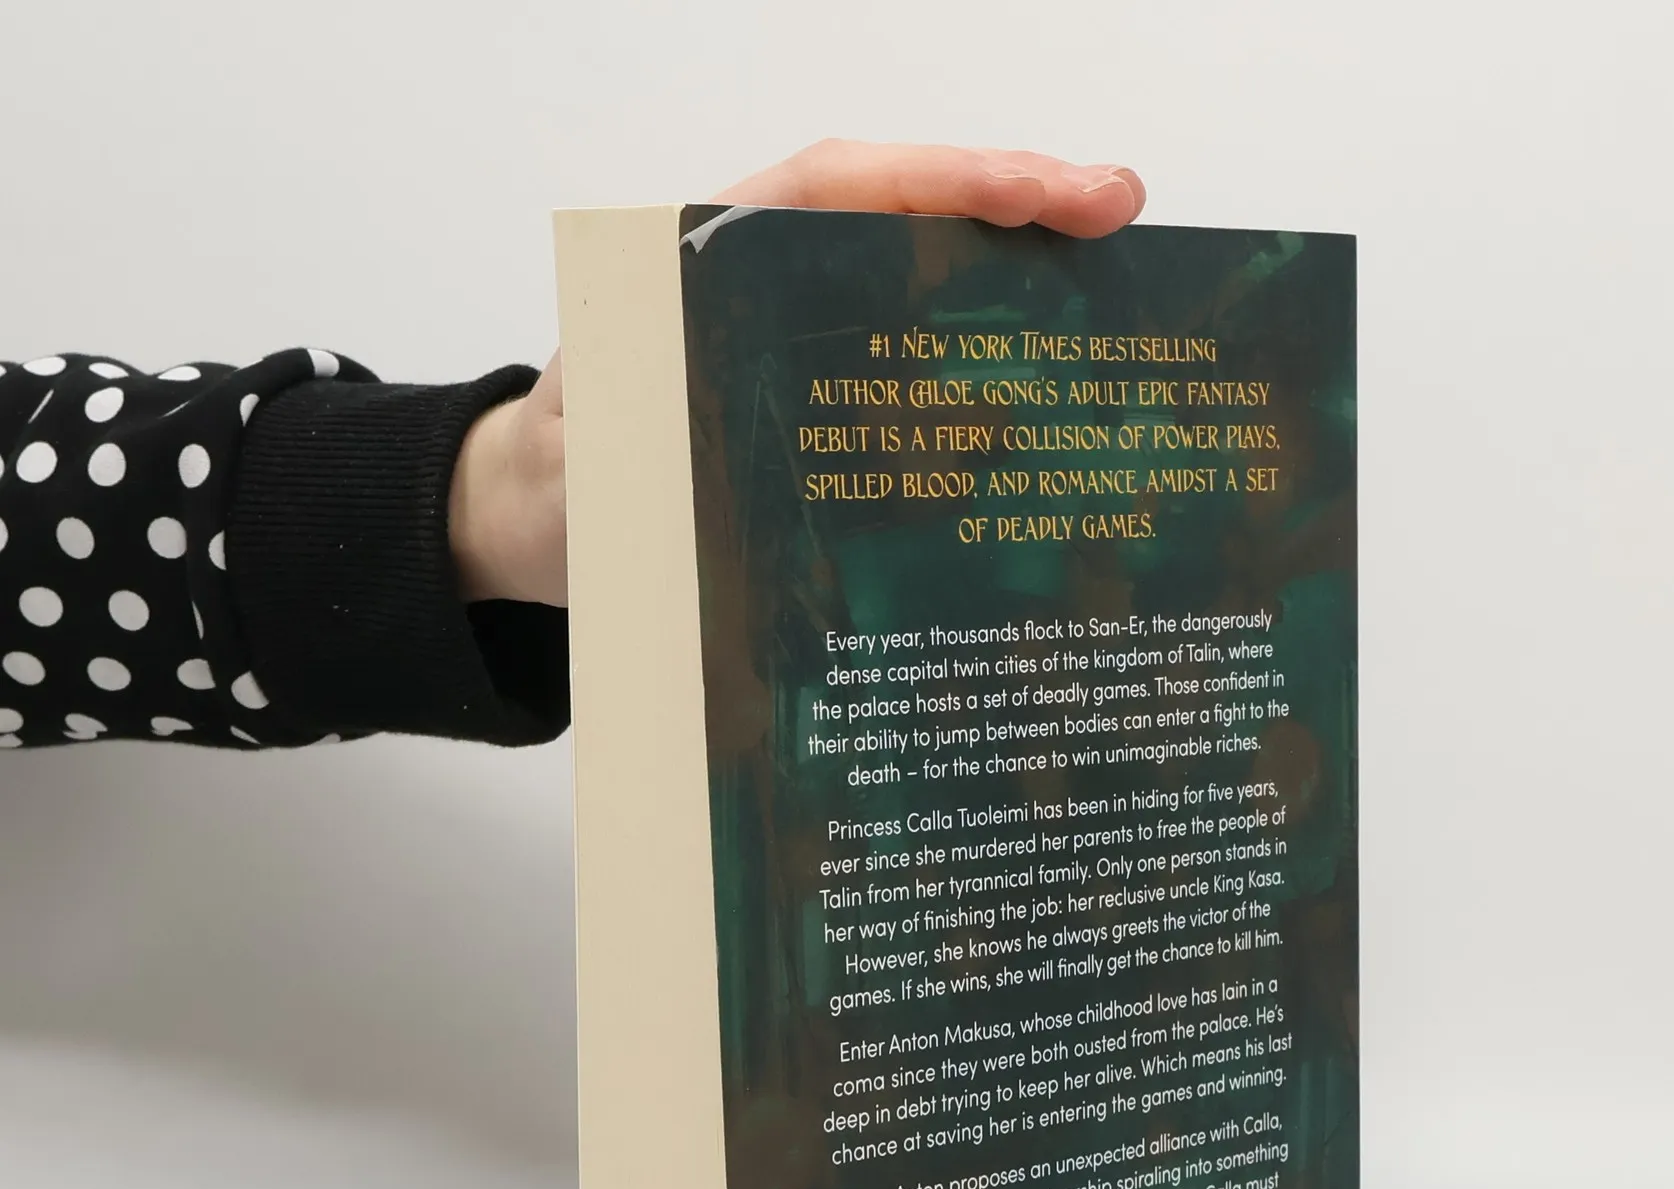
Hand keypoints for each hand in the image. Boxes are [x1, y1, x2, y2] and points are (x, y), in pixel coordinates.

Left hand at [449, 140, 1147, 606]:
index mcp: (705, 266)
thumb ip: (627, 437)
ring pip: (924, 271)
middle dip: (1012, 197)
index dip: (938, 181)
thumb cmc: (565, 480)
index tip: (1037, 190)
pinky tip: (1059, 366)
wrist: (549, 517)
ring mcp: (808, 328)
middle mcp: (769, 278)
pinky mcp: (830, 387)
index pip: (832, 189)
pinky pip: (918, 348)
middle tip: (1118, 206)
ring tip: (1120, 268)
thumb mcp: (578, 460)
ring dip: (1020, 265)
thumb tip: (708, 435)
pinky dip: (992, 344)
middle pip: (901, 210)